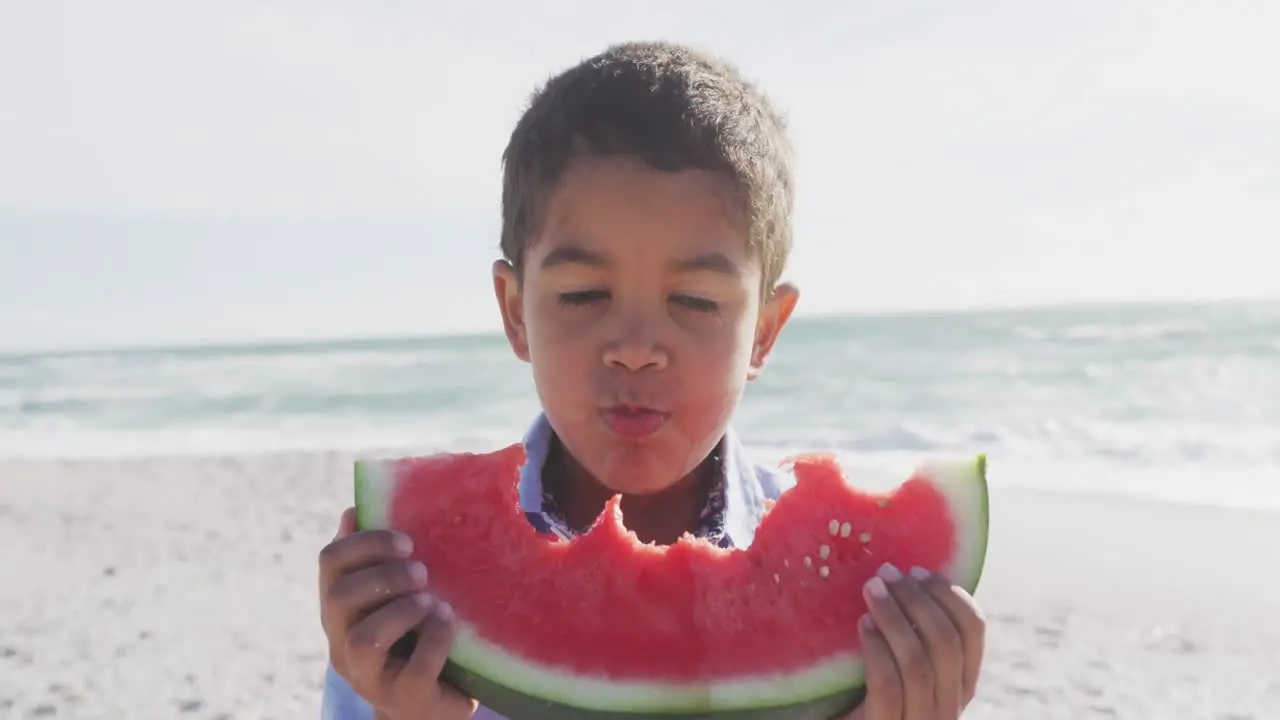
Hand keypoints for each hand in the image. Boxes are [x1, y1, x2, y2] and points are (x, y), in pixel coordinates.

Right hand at [319, 507, 476, 719]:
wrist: (430, 701)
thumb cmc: (411, 637)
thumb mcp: (392, 595)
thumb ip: (373, 558)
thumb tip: (353, 509)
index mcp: (339, 607)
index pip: (330, 561)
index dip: (365, 542)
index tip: (406, 541)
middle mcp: (342, 641)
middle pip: (339, 597)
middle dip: (384, 576)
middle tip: (421, 572)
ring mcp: (367, 676)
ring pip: (365, 639)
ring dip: (404, 610)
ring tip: (432, 602)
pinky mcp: (402, 697)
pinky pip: (414, 669)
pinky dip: (434, 638)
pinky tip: (446, 622)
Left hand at [845, 564, 985, 719]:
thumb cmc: (876, 696)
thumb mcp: (907, 667)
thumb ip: (919, 635)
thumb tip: (908, 578)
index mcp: (962, 684)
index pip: (973, 630)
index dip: (949, 593)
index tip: (917, 569)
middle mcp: (951, 706)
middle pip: (946, 642)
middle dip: (916, 598)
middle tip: (886, 573)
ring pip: (918, 663)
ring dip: (894, 617)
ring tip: (871, 590)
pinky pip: (889, 686)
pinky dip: (877, 650)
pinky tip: (863, 625)